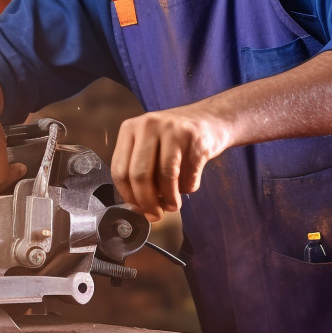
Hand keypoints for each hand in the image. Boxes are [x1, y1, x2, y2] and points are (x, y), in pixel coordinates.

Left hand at [111, 107, 227, 220]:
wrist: (211, 118)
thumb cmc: (176, 138)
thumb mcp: (150, 145)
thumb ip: (140, 171)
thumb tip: (137, 208)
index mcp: (130, 128)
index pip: (120, 170)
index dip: (128, 196)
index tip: (137, 209)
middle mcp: (148, 125)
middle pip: (140, 175)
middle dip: (147, 202)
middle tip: (155, 214)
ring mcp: (172, 130)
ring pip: (165, 176)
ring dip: (170, 199)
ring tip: (173, 205)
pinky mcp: (195, 139)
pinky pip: (188, 175)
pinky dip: (188, 188)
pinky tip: (188, 186)